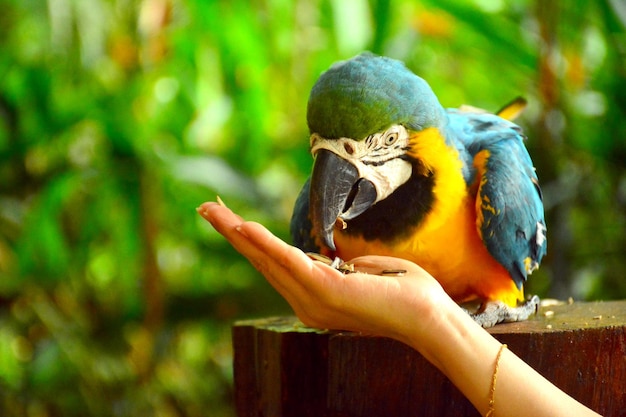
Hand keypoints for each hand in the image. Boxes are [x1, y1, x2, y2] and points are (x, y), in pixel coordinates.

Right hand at [196, 201, 451, 344]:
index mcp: (313, 297)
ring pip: (268, 259)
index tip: (230, 221)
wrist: (428, 314)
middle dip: (232, 233)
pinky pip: (289, 262)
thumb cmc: (402, 291)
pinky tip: (243, 227)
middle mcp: (306, 302)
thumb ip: (342, 266)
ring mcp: (314, 299)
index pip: (273, 265)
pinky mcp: (327, 291)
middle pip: (261, 261)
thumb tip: (336, 259)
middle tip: (205, 209)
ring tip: (213, 212)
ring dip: (238, 233)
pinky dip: (265, 243)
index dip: (250, 242)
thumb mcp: (364, 272)